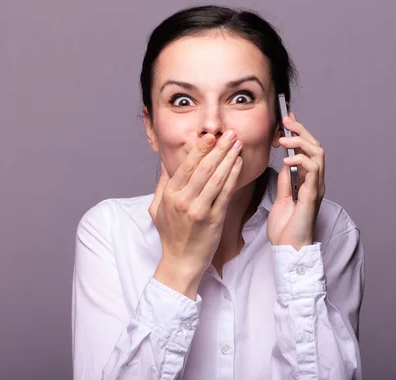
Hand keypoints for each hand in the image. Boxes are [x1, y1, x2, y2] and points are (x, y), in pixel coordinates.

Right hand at [149, 131, 242, 297]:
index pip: (187, 166)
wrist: (180, 262)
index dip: (200, 148)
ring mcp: (199, 210)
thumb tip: (165, 165)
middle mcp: (184, 200)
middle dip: (219, 148)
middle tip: (230, 133)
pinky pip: (226, 193)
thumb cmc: (170, 235)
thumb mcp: (157, 208)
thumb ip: (162, 185)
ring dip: (229, 158)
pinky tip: (238, 164)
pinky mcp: (214, 219)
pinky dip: (233, 176)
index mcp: (170, 195)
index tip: (211, 135)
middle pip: (204, 168)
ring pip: (217, 178)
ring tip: (237, 144)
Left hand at [267, 113, 324, 249]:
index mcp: (308, 182)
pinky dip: (302, 162)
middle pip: (316, 147)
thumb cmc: (286, 229)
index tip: (288, 119)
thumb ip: (286, 181)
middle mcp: (316, 182)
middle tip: (286, 121)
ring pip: (318, 155)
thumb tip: (285, 164)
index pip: (308, 150)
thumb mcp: (282, 199)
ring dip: (301, 143)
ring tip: (284, 140)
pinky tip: (288, 160)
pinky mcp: (312, 197)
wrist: (289, 250)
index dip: (300, 133)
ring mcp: (316, 188)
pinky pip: (313, 172)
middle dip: (301, 131)